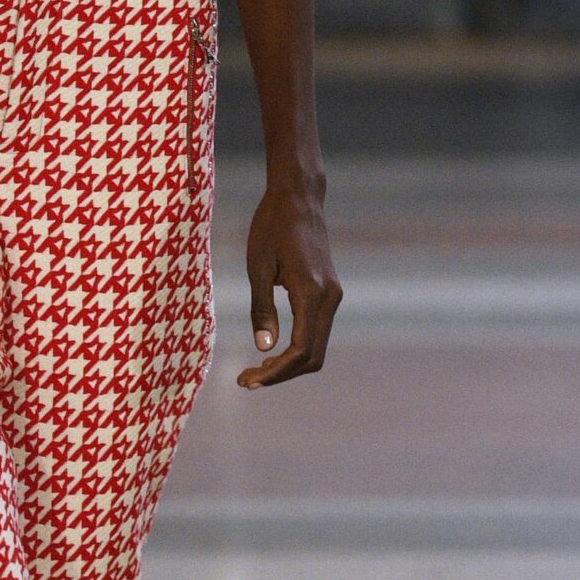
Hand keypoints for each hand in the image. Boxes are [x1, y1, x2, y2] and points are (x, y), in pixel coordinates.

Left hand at [238, 185, 341, 388]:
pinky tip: (272, 351)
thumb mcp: (258, 267)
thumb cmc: (271, 227)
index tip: (248, 381)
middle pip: (312, 357)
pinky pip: (316, 331)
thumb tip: (264, 348)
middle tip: (247, 381)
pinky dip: (297, 349)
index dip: (275, 373)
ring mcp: (332, 295)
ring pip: (316, 347)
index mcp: (311, 293)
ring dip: (289, 365)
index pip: (299, 351)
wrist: (298, 198)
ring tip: (256, 370)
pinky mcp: (329, 292)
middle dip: (281, 375)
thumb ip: (262, 308)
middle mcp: (329, 298)